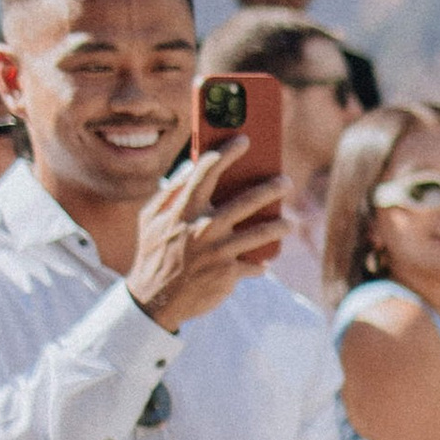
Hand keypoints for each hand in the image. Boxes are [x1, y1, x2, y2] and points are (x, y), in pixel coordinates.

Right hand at [125, 143, 287, 329]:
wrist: (154, 299)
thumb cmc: (154, 252)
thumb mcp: (150, 219)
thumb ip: (171, 192)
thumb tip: (192, 166)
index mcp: (183, 210)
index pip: (206, 172)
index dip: (227, 153)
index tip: (244, 140)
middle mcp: (203, 227)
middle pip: (246, 201)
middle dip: (270, 188)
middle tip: (285, 181)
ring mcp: (218, 251)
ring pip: (260, 233)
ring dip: (280, 226)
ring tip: (290, 223)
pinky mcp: (228, 273)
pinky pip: (253, 265)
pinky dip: (259, 265)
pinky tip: (263, 263)